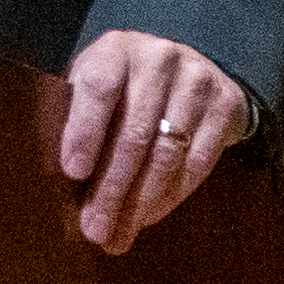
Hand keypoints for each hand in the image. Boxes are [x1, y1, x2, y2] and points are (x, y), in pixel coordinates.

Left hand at [55, 31, 256, 252]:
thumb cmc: (120, 86)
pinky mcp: (226, 104)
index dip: (85, 131)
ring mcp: (198, 80)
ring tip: (119, 233)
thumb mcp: (90, 87)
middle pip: (135, 132)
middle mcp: (159, 58)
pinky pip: (198, 161)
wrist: (186, 68)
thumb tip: (57, 178)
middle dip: (111, 188)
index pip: (98, 88)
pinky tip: (150, 215)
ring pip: (167, 153)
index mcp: (115, 50)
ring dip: (141, 202)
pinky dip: (171, 195)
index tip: (73, 173)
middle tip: (94, 228)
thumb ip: (73, 117)